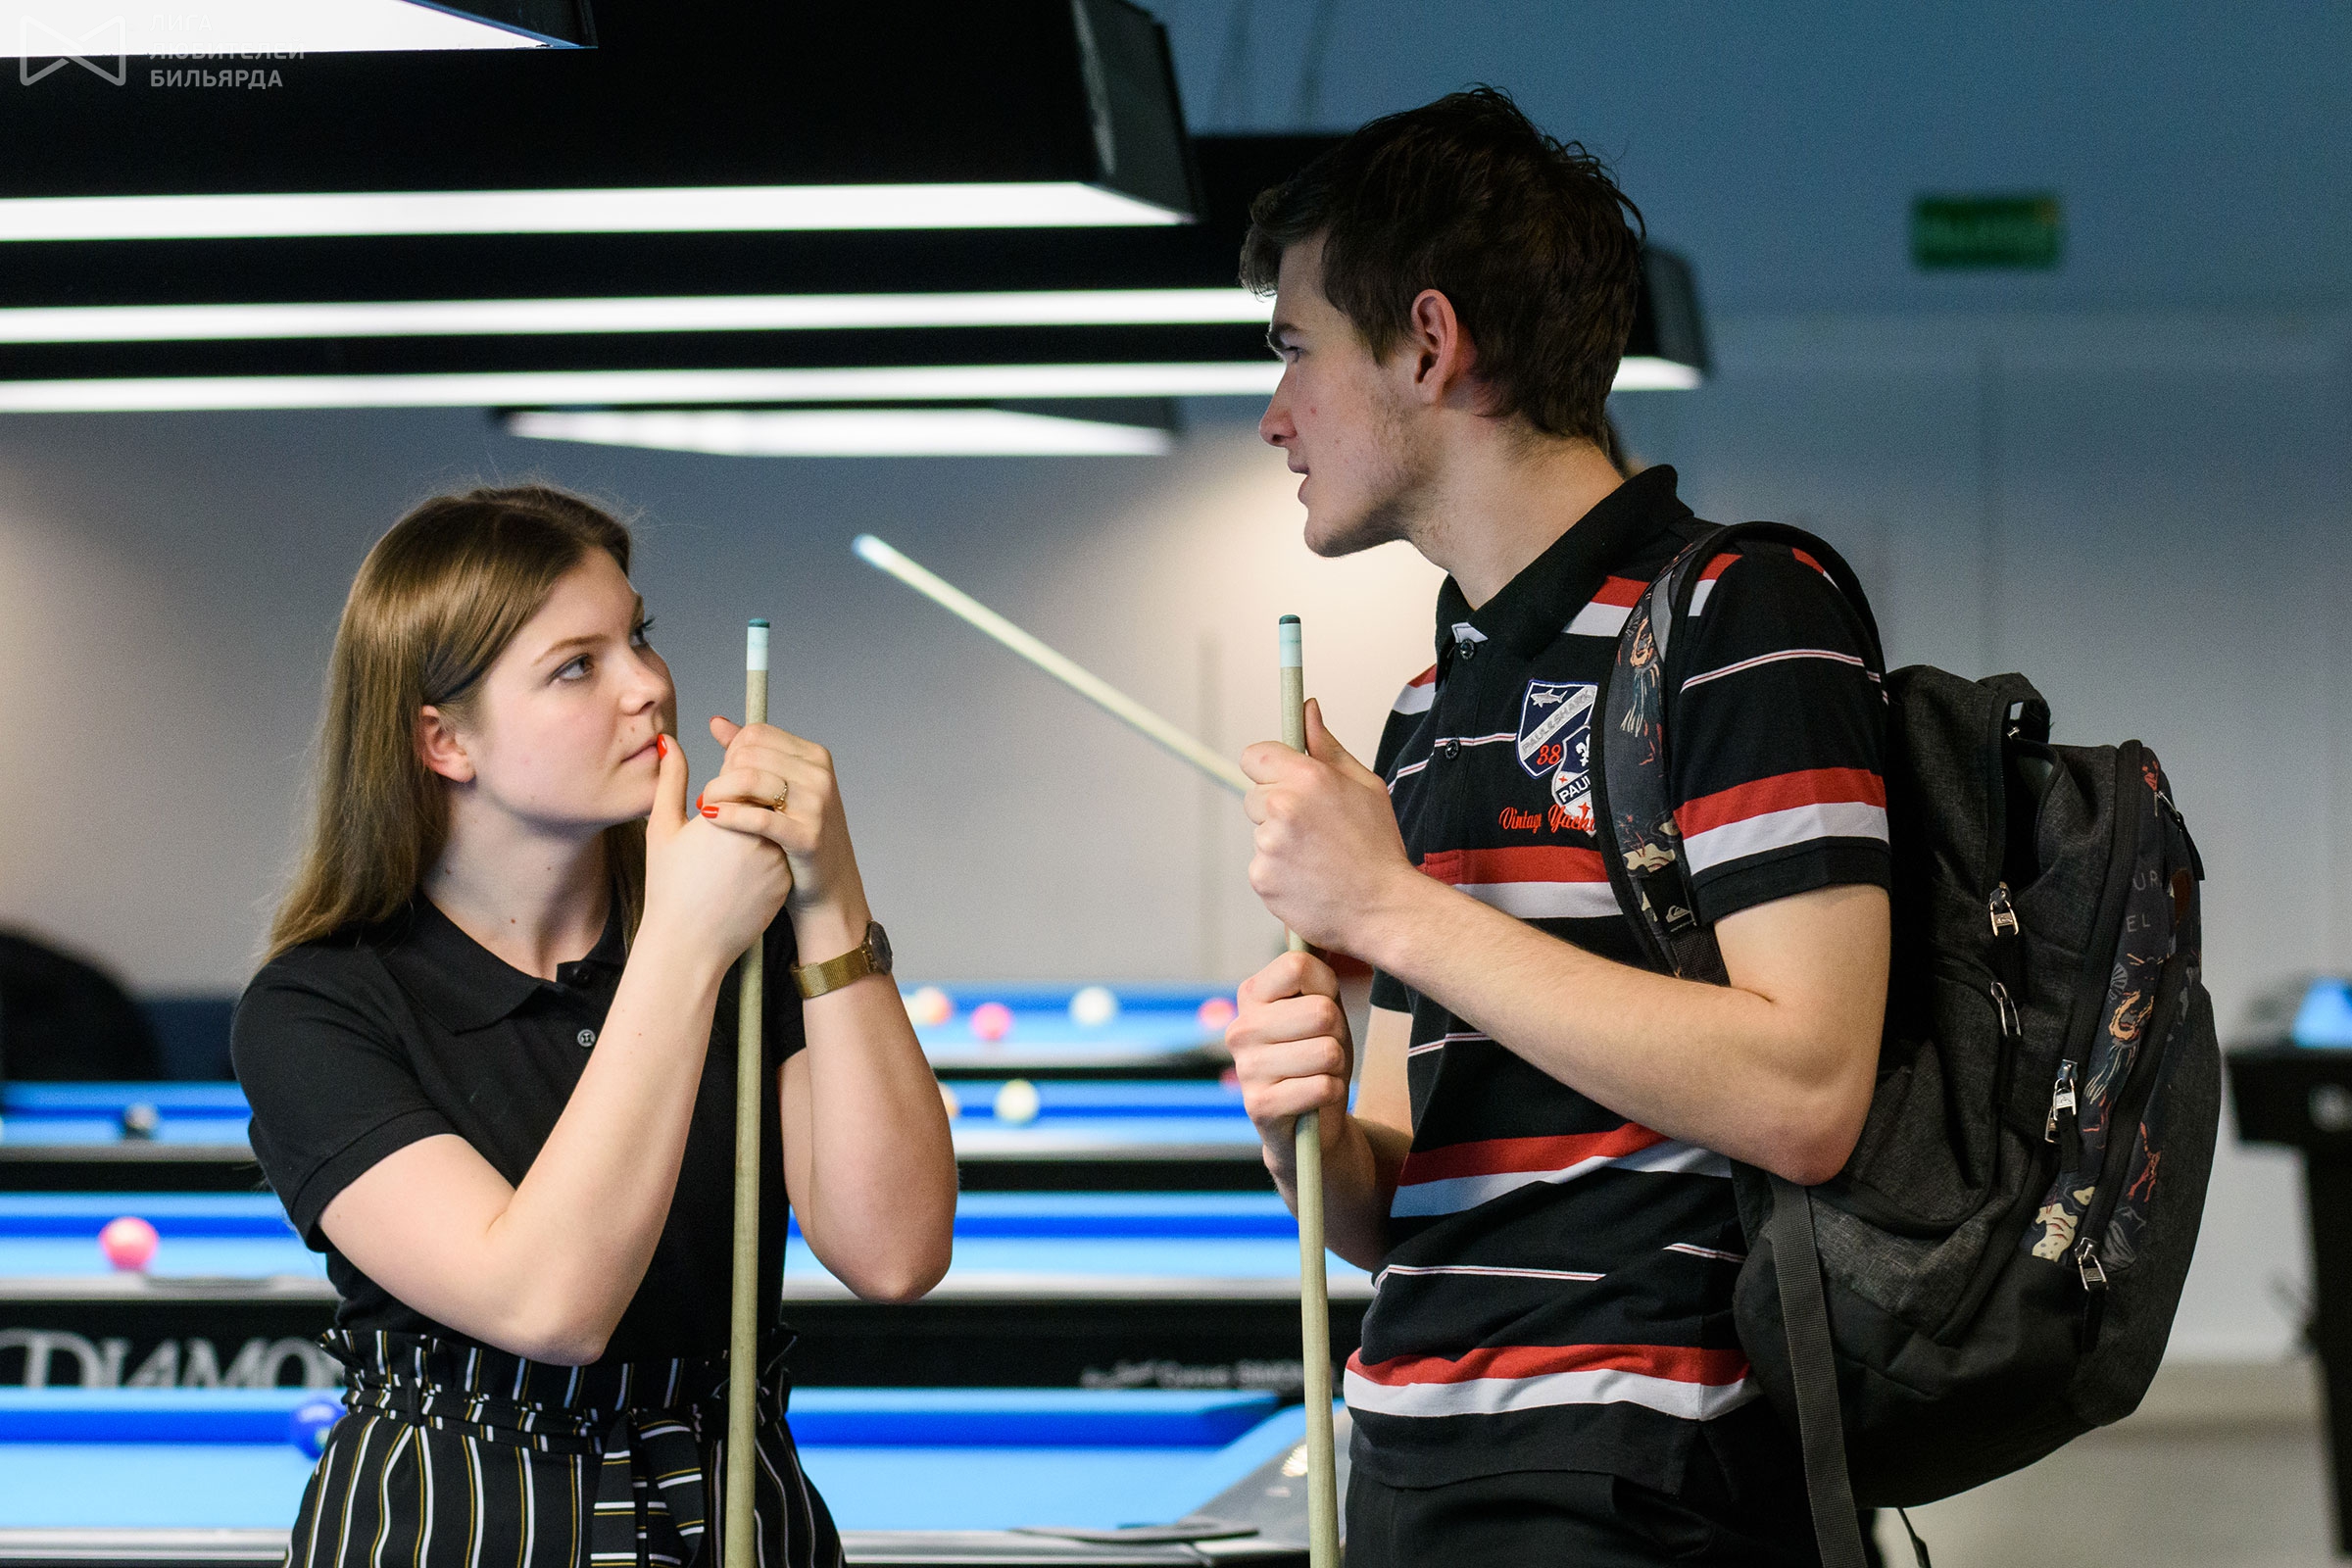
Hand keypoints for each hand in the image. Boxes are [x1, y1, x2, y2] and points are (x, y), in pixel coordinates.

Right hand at [642, 735, 794, 963]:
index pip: (743, 760)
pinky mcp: (785, 876)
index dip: (730, 763)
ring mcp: (777, 855)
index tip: (714, 783)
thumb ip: (670, 779)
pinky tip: (740, 861)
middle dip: (749, 784)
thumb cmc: (667, 888)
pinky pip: (781, 843)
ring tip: (731, 836)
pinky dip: (766, 841)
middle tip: (725, 804)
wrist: (689, 947)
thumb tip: (670, 742)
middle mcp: (759, 831)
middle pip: (766, 783)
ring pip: (777, 813)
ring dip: (760, 811)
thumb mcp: (662, 829)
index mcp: (727, 813)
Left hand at [699, 717, 867, 935]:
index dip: (729, 754)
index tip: (723, 779)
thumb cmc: (797, 837)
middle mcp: (820, 775)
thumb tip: (717, 723)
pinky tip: (709, 820)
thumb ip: (748, 754)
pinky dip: (727, 816)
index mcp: (815, 757)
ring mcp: (817, 805)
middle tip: (709, 799)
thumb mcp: (780, 791)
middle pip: (747, 755)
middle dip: (721, 775)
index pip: (755, 735)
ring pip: (748, 780)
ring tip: (705, 809)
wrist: (828, 889)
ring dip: (717, 793)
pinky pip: (756, 817)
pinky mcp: (808, 837)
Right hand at [1226, 949, 1353, 1164]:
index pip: (1299, 965)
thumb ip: (1316, 968)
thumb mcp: (1321, 1004)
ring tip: (1319, 1072)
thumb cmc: (1319, 1052)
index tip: (1323, 1004)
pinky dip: (1332, 1093)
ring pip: (1327, 1051)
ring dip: (1336, 1066)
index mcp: (1251, 995)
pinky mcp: (1258, 1106)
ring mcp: (1246, 1068)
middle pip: (1321, 1011)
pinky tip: (1316, 1097)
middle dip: (1337, 1033)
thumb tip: (1318, 921)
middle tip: (1324, 1047)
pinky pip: (1322, 1086)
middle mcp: (1240, 1028)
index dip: (1327, 985)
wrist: (1312, 1118)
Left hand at [1240, 698, 1418, 952]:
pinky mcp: (1261, 878)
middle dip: (1276, 807)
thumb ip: (1327, 746)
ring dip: (1279, 841)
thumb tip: (1307, 709)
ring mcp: (1268, 845)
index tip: (1281, 778)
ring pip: (1259, 833)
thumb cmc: (1379, 847)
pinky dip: (1279, 872)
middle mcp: (1282, 807)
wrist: (1384, 908)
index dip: (1267, 767)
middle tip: (1314, 828)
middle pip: (1254, 796)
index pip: (1253, 755)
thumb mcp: (1365, 785)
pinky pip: (1260, 865)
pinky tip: (1309, 878)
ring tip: (1318, 857)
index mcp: (1308, 778)